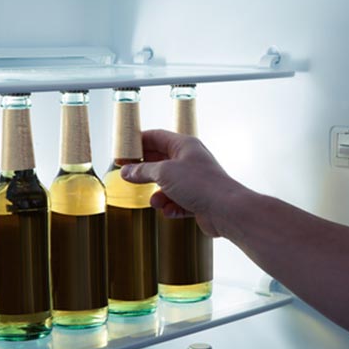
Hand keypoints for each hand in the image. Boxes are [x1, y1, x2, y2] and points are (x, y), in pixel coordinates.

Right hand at [121, 129, 241, 236]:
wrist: (226, 210)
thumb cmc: (201, 184)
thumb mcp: (165, 173)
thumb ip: (143, 171)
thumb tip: (127, 171)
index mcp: (185, 146)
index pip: (157, 137)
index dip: (138, 143)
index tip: (123, 152)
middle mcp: (190, 161)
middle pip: (161, 162)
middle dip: (146, 172)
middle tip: (130, 177)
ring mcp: (195, 181)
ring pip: (168, 185)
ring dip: (159, 195)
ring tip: (156, 201)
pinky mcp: (198, 200)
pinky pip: (177, 202)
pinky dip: (171, 207)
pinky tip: (170, 210)